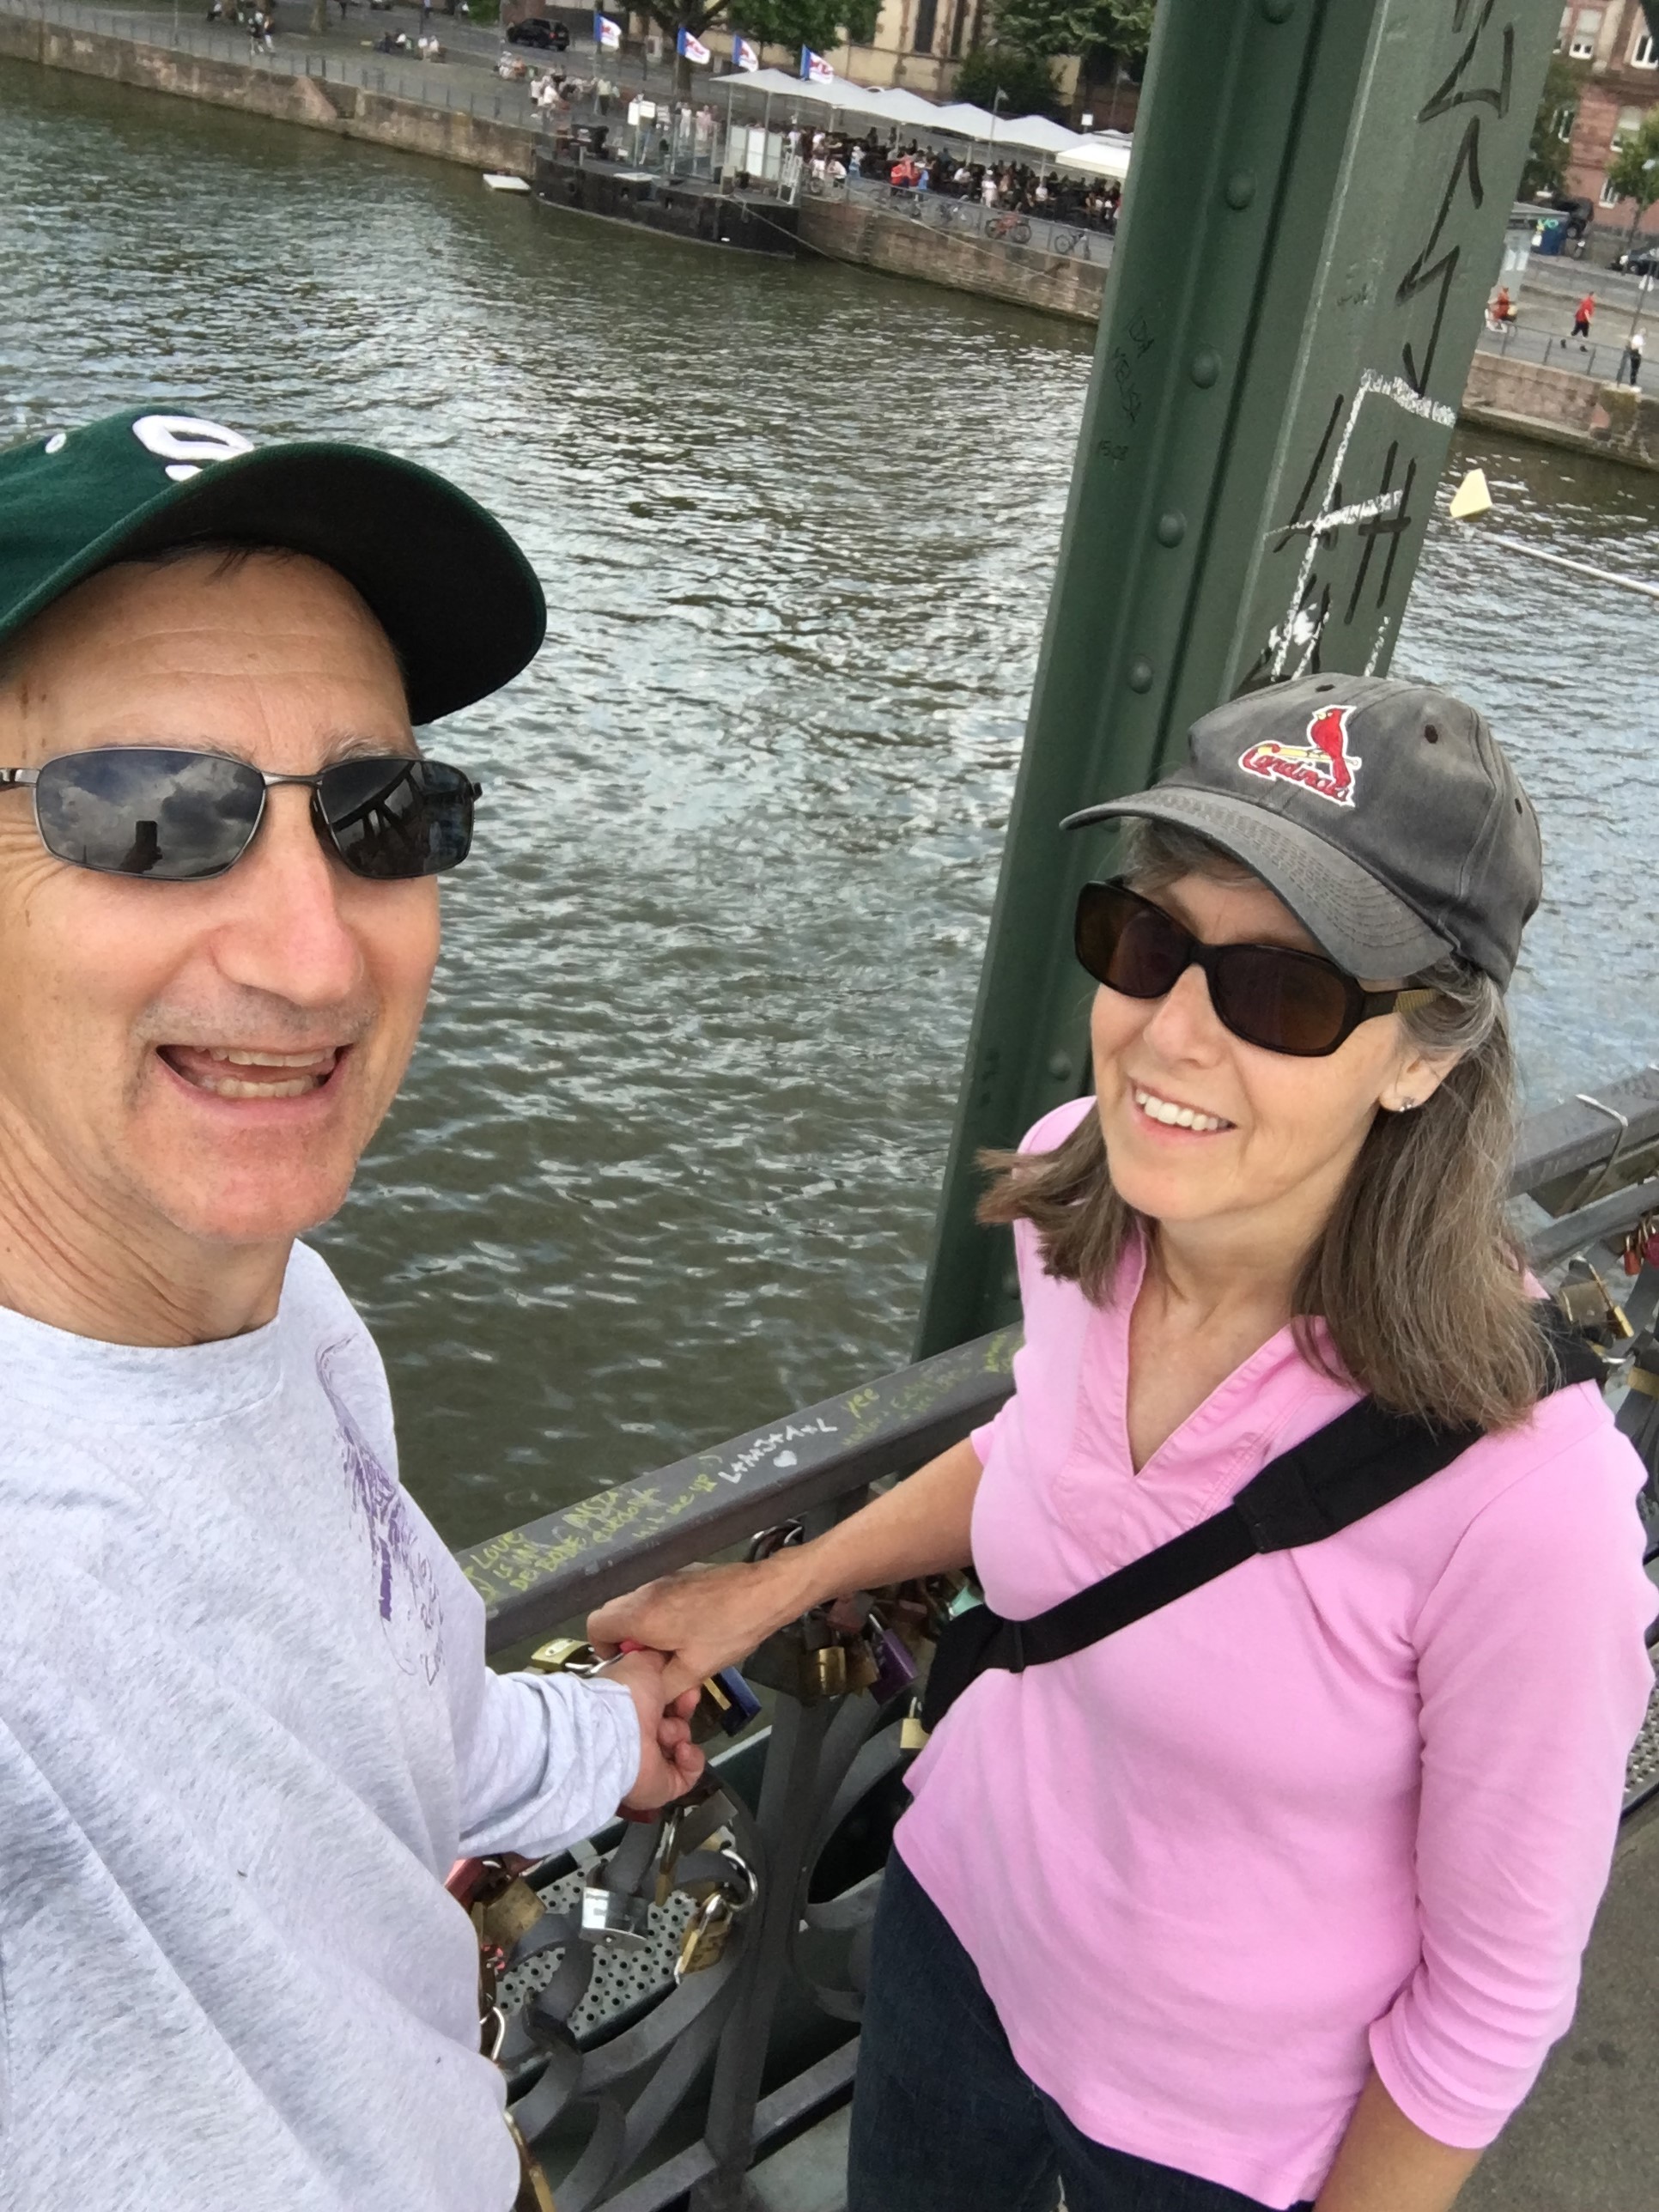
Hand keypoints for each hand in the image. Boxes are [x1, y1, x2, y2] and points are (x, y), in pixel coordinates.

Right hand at [589, 1555, 809, 1703]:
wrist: (765, 1591)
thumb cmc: (728, 1630)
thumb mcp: (695, 1670)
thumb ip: (663, 1686)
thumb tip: (646, 1694)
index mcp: (641, 1614)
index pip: (595, 1626)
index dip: (603, 1649)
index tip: (628, 1665)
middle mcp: (646, 1591)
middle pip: (614, 1615)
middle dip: (627, 1642)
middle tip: (653, 1662)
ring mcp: (664, 1578)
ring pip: (637, 1606)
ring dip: (646, 1629)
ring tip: (675, 1648)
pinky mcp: (682, 1574)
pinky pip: (657, 1597)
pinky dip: (662, 1615)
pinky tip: (692, 1629)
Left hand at [597, 1647, 705, 1811]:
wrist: (615, 1734)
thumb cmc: (627, 1695)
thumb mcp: (643, 1662)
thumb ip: (655, 1659)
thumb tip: (664, 1654)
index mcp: (630, 1707)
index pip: (661, 1701)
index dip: (677, 1690)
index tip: (685, 1683)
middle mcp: (638, 1734)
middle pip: (674, 1721)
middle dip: (683, 1708)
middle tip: (687, 1700)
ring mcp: (650, 1762)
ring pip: (682, 1743)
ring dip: (678, 1732)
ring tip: (664, 1732)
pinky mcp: (663, 1785)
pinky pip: (689, 1771)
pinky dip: (690, 1759)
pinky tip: (680, 1750)